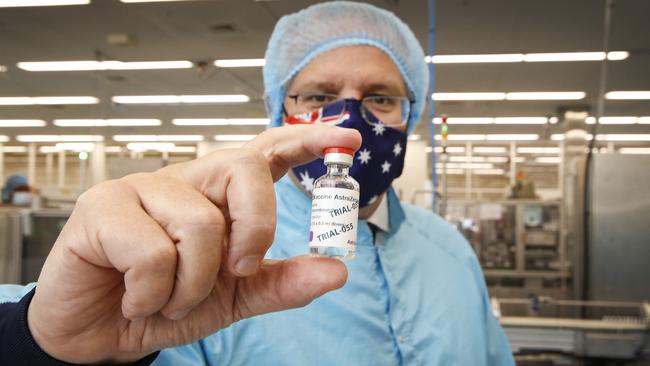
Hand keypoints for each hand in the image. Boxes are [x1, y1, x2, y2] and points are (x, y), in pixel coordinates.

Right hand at [27, 125, 361, 363]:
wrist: (101, 335)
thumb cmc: (165, 303)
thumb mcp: (234, 299)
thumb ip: (281, 283)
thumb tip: (337, 270)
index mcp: (218, 197)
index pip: (265, 154)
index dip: (305, 141)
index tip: (347, 139)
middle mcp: (184, 182)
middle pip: (244, 167)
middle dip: (257, 225)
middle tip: (240, 267)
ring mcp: (142, 188)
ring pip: (202, 224)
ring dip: (192, 285)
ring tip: (165, 298)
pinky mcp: (102, 206)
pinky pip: (154, 252)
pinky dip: (153, 293)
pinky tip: (133, 296)